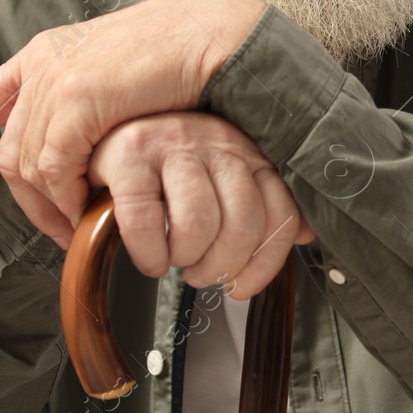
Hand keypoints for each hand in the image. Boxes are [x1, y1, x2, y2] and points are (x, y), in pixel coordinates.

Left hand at [0, 0, 265, 247]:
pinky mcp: (75, 98)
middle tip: (56, 230)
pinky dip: (68, 197)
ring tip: (80, 225)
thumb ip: (85, 96)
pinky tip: (90, 209)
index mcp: (45, 51)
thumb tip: (78, 142)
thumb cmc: (178, 55)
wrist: (208, 34)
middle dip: (26, 200)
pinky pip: (55, 167)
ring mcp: (54, 79)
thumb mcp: (114, 69)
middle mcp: (40, 63)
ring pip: (29, 164)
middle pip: (9, 150)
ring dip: (51, 205)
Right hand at [90, 112, 313, 296]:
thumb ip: (265, 203)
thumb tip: (303, 234)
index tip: (242, 286)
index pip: (280, 214)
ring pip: (198, 224)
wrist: (109, 125)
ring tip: (175, 261)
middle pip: (242, 225)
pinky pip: (146, 221)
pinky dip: (149, 255)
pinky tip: (150, 258)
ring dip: (185, 259)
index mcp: (249, 153)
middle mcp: (218, 144)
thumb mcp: (225, 176)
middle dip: (222, 266)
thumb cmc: (171, 162)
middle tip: (203, 274)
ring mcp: (174, 145)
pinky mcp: (130, 155)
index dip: (265, 263)